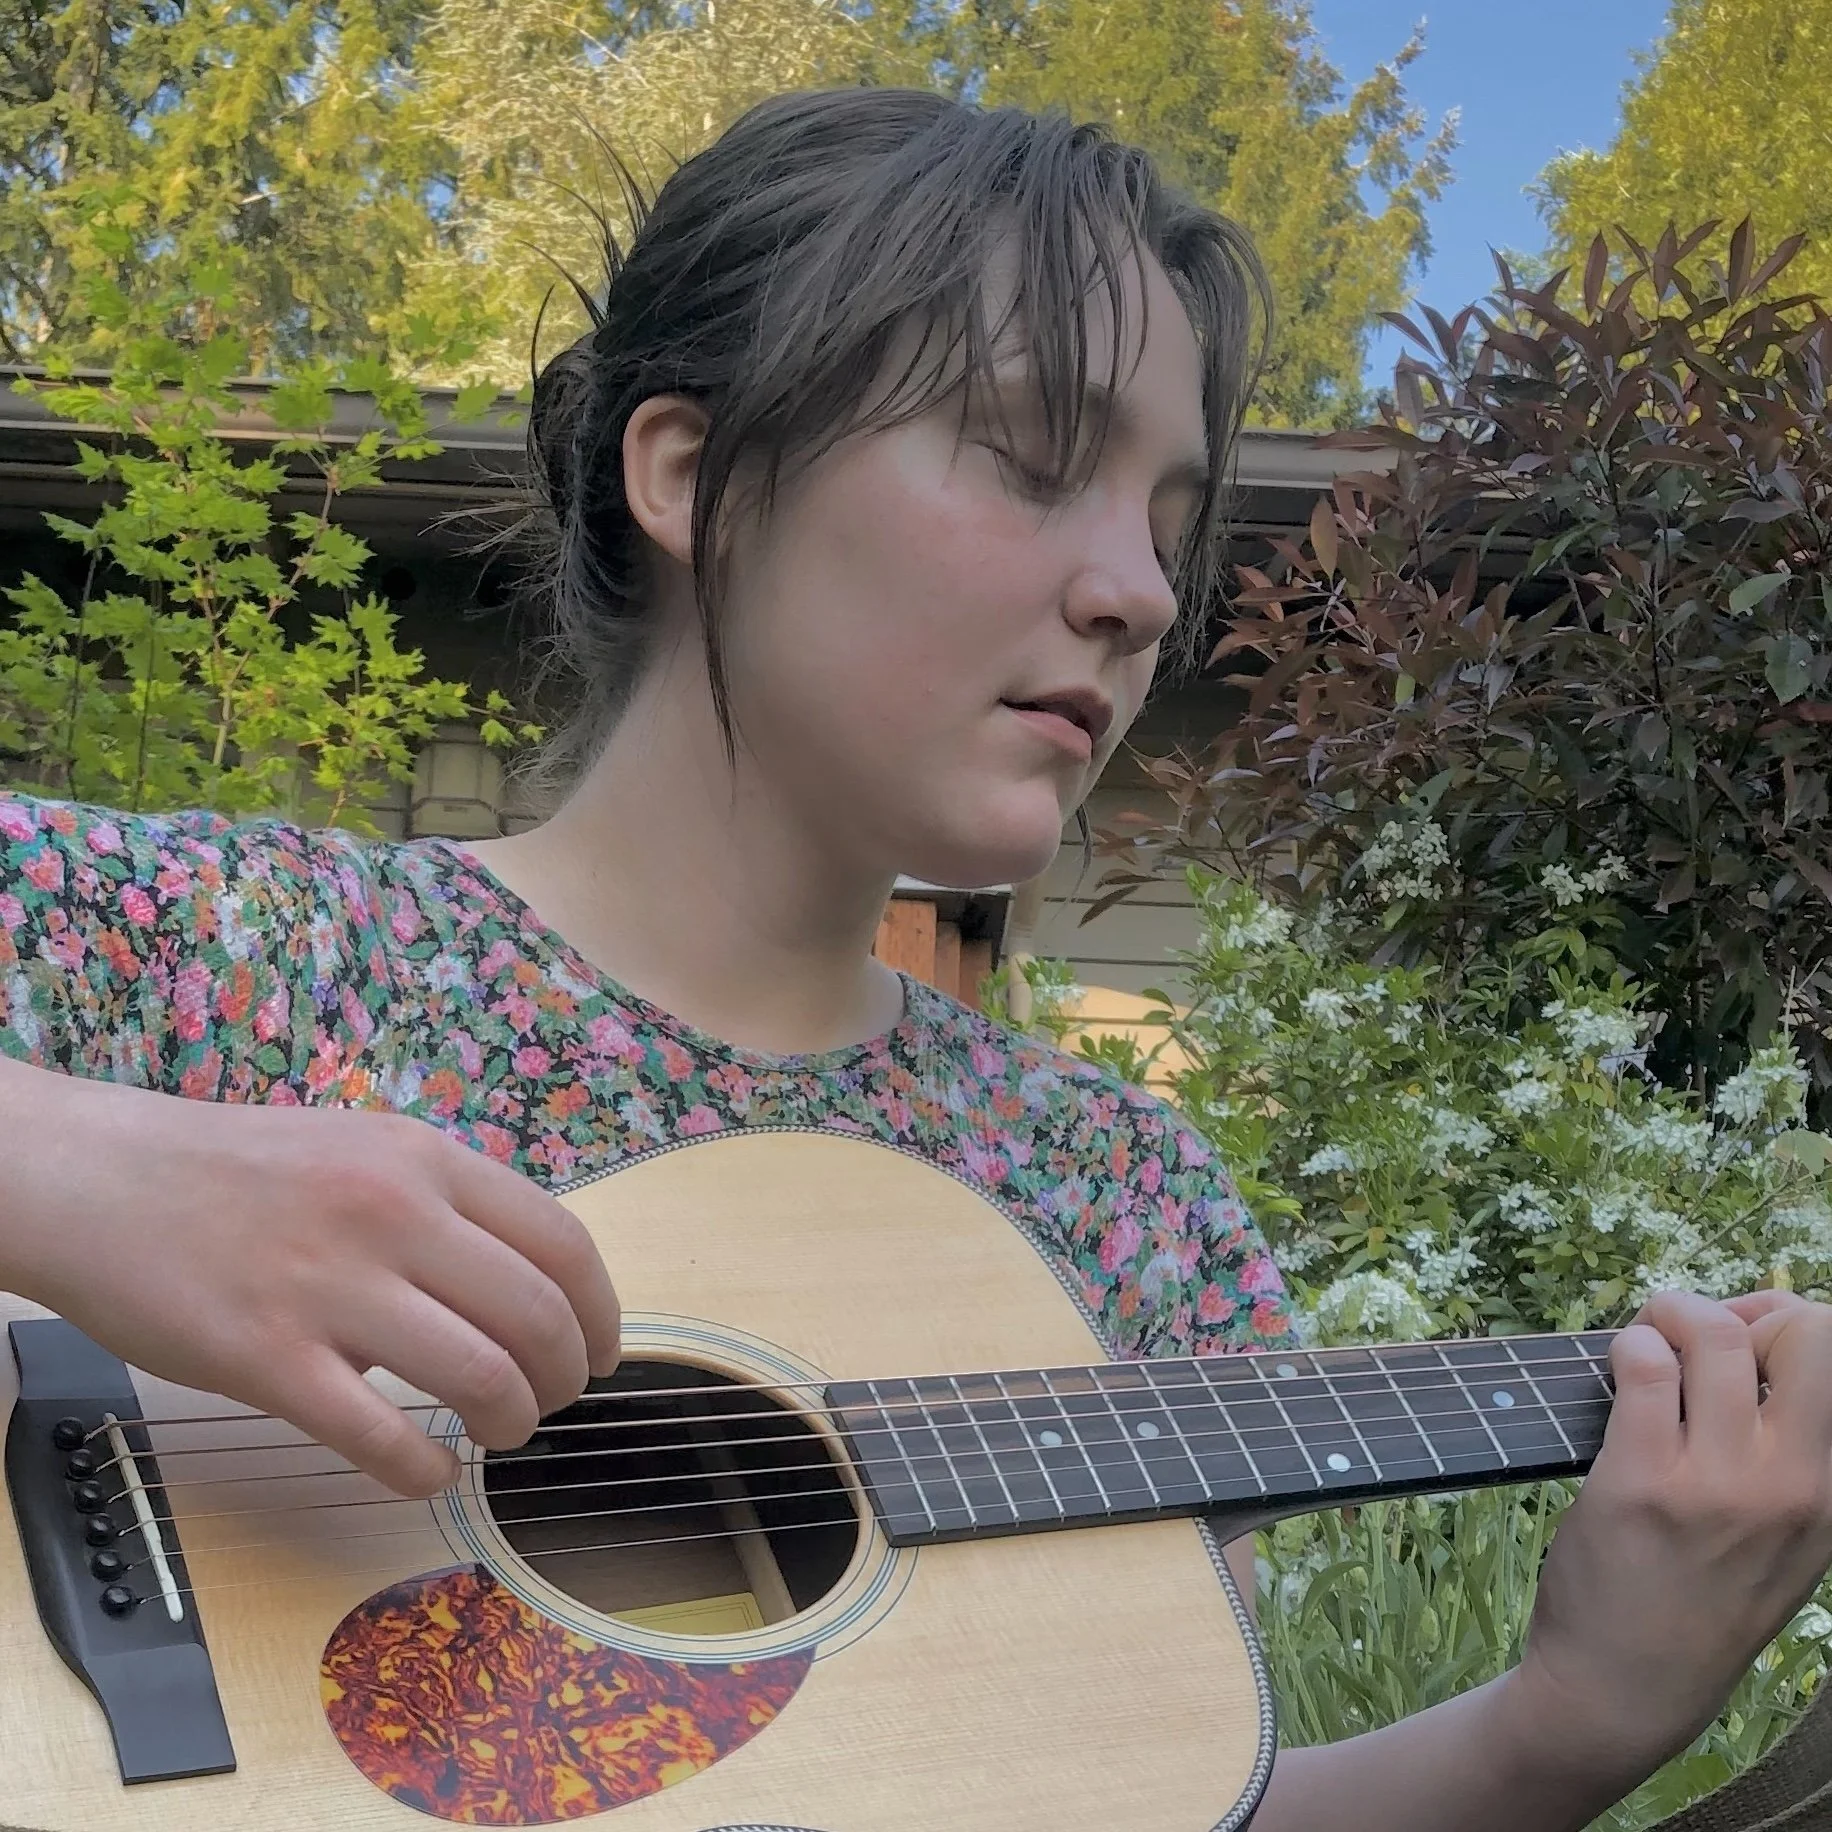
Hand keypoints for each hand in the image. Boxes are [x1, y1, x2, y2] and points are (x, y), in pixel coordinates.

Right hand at [1, 1062, 621, 1496]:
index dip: (601, 1313)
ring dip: (510, 1421)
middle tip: (553, 1401)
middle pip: (536, 1317)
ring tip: (499, 1433)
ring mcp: (330, 1287)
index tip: (603, 1354)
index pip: (561, 1244)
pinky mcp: (267, 1359)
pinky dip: (423, 1472)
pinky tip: (426, 1474)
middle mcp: (392, 1215)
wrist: (101, 1179)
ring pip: (478, 1377)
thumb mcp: (364, 1148)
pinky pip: (378, 1437)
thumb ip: (443, 1204)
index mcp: (425, 1161)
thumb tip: (525, 1282)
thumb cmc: (239, 1171)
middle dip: (565, 1377)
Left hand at [1507, 1290, 1831, 1796]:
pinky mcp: (1642, 1481)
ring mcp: (1718, 1483)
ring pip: (1713, 1332)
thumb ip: (1782, 1443)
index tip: (1739, 1339)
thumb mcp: (1781, 1534)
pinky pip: (1644, 1365)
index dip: (1783, 1322)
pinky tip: (1618, 1374)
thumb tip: (1759, 1324)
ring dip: (1669, 1316)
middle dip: (1745, 1308)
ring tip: (1646, 1348)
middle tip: (1695, 1340)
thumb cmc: (1695, 1595)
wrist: (1625, 1685)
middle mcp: (1792, 1485)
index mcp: (1831, 1493)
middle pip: (1807, 1331)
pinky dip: (1627, 1348)